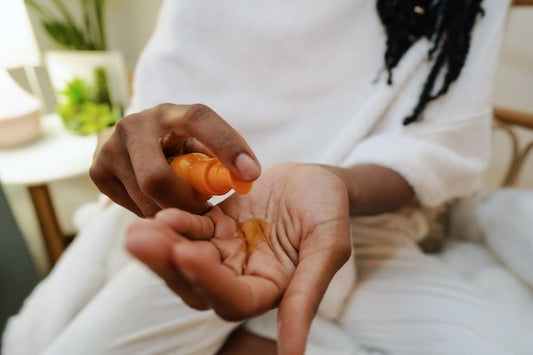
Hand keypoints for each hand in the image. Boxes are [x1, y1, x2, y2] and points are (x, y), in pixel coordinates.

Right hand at [89, 103, 260, 216]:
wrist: (134, 143)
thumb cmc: (179, 148)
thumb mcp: (198, 146)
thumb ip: (216, 160)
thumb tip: (244, 178)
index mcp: (171, 114)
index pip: (200, 120)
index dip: (228, 146)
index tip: (252, 174)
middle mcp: (135, 124)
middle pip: (157, 178)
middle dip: (184, 205)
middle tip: (205, 217)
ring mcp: (110, 147)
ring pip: (144, 199)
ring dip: (170, 211)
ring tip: (183, 207)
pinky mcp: (98, 171)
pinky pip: (131, 207)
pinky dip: (151, 212)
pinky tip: (157, 202)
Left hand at [126, 163, 351, 354]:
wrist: (317, 178)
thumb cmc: (329, 211)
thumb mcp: (327, 249)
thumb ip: (306, 297)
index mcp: (269, 289)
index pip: (233, 299)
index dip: (208, 281)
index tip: (187, 254)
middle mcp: (242, 277)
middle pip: (198, 283)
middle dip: (168, 264)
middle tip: (140, 242)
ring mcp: (225, 252)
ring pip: (187, 256)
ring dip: (161, 246)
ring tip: (136, 231)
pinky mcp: (216, 227)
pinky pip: (192, 228)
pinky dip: (176, 223)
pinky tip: (161, 215)